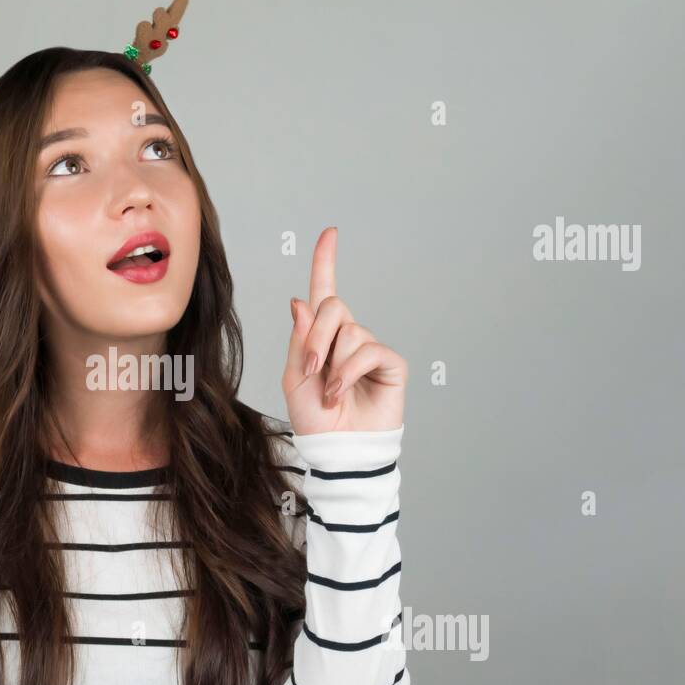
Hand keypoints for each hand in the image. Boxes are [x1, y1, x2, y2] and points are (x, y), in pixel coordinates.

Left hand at [283, 227, 406, 435]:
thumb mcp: (295, 378)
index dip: (326, 262)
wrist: (337, 450)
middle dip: (316, 335)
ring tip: (330, 392)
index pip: (324, 292)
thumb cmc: (315, 419)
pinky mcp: (390, 364)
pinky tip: (342, 392)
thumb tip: (301, 300)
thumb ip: (300, 340)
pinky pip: (368, 350)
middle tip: (312, 369)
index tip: (330, 234)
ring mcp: (369, 349)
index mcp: (321, 336)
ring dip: (332, 363)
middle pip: (333, 305)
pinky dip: (349, 371)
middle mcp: (347, 337)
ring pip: (350, 330)